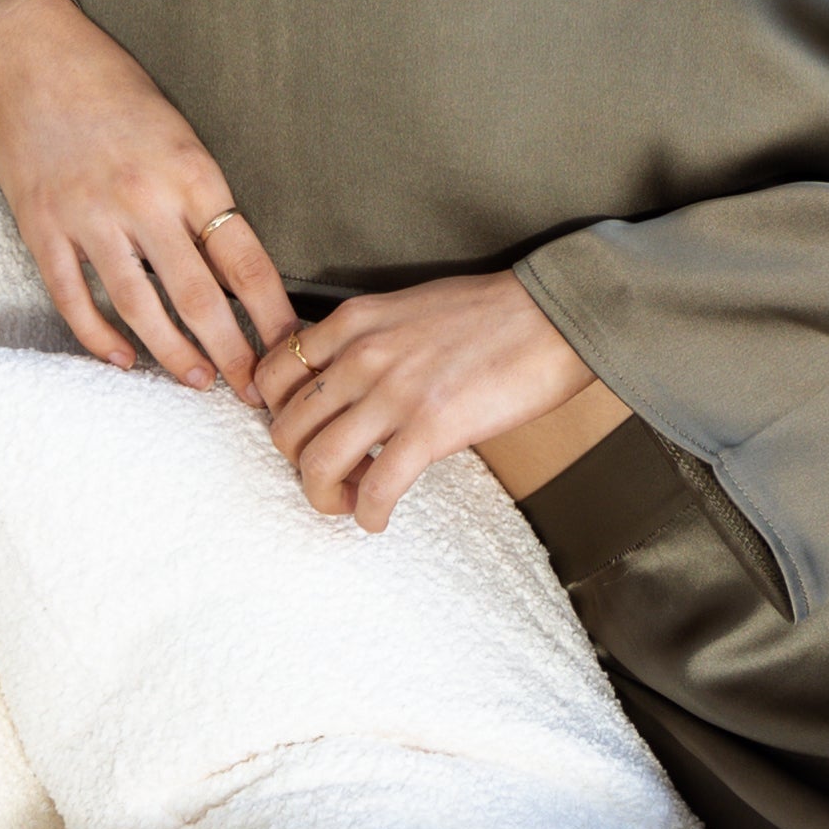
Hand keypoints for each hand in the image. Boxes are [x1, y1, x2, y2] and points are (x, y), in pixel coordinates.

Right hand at [0, 0, 294, 396]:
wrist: (33, 51)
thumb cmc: (114, 88)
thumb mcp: (179, 132)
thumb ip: (201, 195)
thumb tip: (235, 263)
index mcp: (192, 173)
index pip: (246, 261)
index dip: (273, 316)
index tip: (292, 351)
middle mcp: (146, 200)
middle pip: (200, 298)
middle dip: (233, 353)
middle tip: (254, 391)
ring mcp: (90, 217)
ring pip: (141, 308)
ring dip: (174, 355)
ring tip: (200, 382)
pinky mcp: (43, 227)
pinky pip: (75, 298)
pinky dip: (100, 337)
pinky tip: (122, 359)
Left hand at [251, 271, 623, 530]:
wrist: (555, 314)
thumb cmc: (494, 313)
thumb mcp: (409, 308)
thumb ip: (369, 340)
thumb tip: (349, 385)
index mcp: (354, 321)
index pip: (272, 374)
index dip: (276, 415)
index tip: (303, 435)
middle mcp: (361, 355)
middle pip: (286, 427)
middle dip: (299, 465)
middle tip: (330, 477)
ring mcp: (393, 392)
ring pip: (317, 463)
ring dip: (324, 497)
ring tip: (351, 502)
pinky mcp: (431, 428)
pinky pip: (375, 488)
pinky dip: (368, 516)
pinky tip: (379, 520)